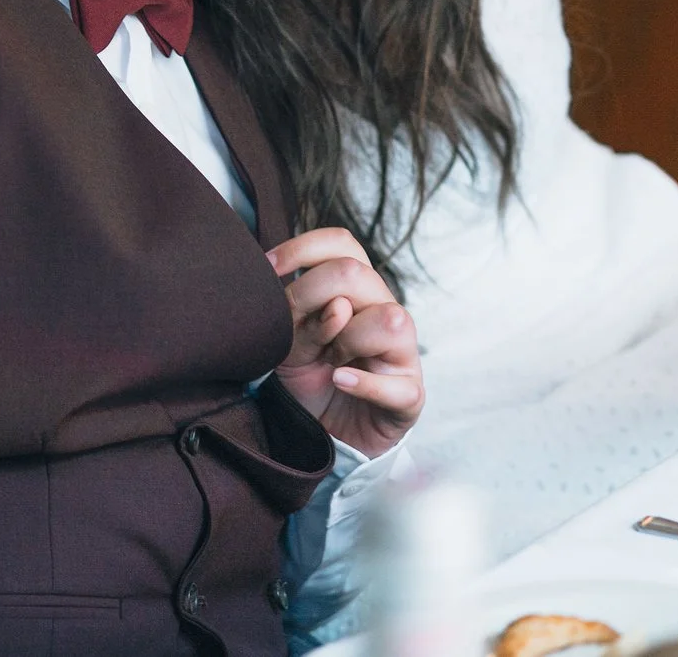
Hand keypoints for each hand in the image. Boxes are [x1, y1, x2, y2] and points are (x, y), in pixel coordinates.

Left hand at [267, 229, 422, 458]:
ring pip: (387, 319)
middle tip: (299, 331)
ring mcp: (403, 352)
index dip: (302, 249)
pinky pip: (393, 383)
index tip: (267, 270)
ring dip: (346, 340)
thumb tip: (327, 300)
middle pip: (356, 272)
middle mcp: (385, 310)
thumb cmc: (313, 377)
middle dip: (313, 296)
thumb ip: (298, 312)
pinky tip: (338, 381)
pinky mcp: (409, 394)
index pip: (341, 243)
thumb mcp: (291, 341)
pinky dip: (361, 383)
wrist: (328, 434)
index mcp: (358, 288)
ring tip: (330, 362)